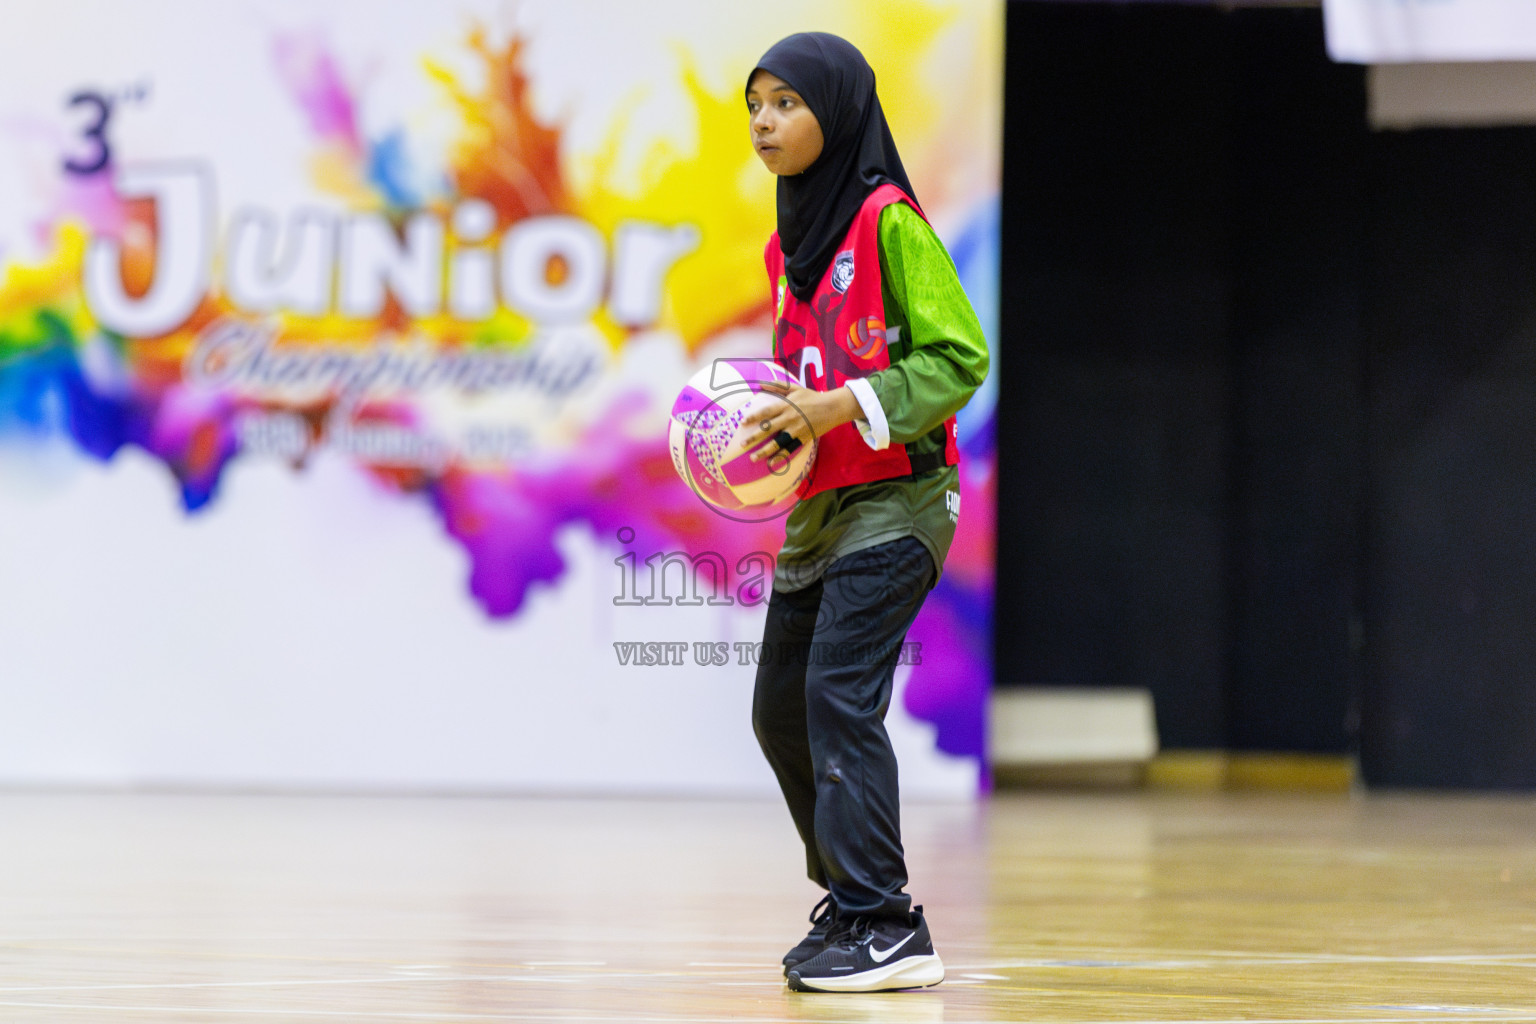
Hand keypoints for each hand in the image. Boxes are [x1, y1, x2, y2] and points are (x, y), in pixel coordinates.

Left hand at [747, 382, 861, 461]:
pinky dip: (781, 457)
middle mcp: (790, 418)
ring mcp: (797, 430)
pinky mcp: (803, 438)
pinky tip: (771, 463)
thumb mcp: (795, 388)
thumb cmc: (812, 397)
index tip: (743, 422)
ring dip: (764, 451)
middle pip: (769, 429)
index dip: (754, 417)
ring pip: (778, 442)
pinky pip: (790, 449)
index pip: (767, 412)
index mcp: (787, 405)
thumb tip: (761, 384)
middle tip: (742, 445)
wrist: (833, 408)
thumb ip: (778, 386)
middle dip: (754, 437)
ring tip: (753, 458)